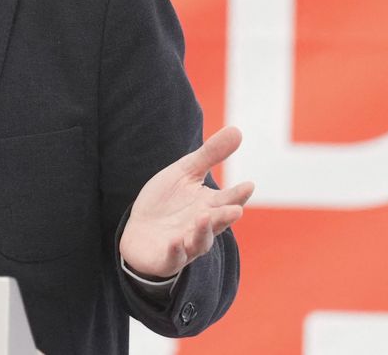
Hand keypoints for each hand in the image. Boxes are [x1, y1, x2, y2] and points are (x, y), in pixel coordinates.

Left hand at [118, 126, 253, 279]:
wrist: (139, 230)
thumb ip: (210, 155)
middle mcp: (201, 227)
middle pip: (217, 222)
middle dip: (225, 216)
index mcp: (209, 206)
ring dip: (203, 231)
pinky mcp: (166, 257)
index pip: (228, 200)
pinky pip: (173, 257)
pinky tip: (175, 241)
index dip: (238, 194)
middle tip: (235, 209)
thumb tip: (238, 130)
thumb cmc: (167, 202)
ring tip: (204, 217)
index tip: (248, 185)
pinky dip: (176, 251)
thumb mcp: (185, 173)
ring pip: (199, 242)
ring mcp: (185, 244)